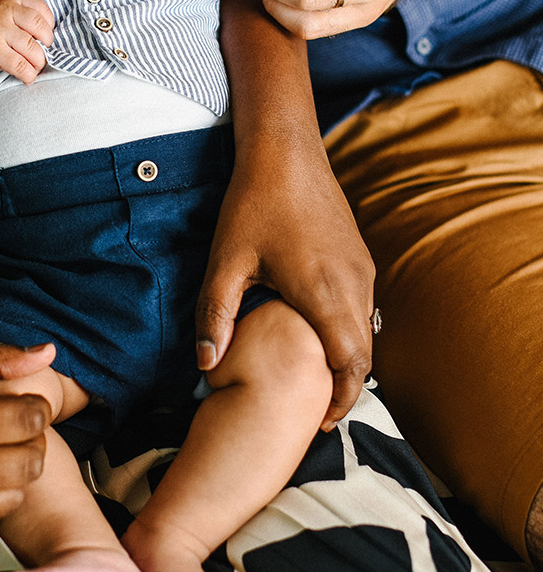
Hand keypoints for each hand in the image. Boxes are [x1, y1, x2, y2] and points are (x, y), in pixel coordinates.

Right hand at [0, 0, 53, 84]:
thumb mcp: (4, 12)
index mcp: (10, 0)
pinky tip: (27, 77)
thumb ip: (24, 16)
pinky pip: (20, 65)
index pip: (41, 9)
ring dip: (39, 62)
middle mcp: (3, 11)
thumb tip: (50, 39)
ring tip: (35, 67)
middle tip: (42, 54)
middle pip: (39, 28)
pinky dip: (28, 74)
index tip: (44, 38)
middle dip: (47, 45)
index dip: (49, 26)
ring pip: (32, 48)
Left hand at [196, 141, 375, 428]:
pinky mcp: (360, 256)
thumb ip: (215, 314)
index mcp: (324, 292)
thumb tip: (205, 366)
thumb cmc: (254, 202)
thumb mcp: (226, 260)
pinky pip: (364, 307)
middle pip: (364, 355)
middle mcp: (354, 284)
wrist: (286, 149)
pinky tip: (321, 336)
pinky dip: (350, 332)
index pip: (349, 363)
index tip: (317, 422)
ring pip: (367, 330)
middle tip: (316, 412)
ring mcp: (362, 268)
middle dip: (345, 387)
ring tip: (317, 380)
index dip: (339, 399)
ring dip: (349, 359)